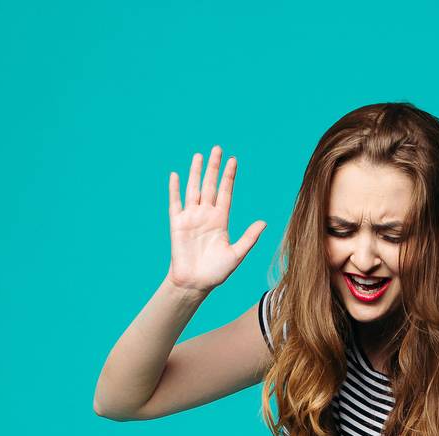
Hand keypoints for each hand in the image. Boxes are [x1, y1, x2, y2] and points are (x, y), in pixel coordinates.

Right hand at [167, 146, 266, 294]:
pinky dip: (175, 189)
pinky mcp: (177, 223)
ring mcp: (191, 218)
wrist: (195, 284)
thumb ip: (249, 238)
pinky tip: (176, 175)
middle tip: (218, 149)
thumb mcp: (236, 255)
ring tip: (199, 156)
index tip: (233, 160)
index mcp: (220, 220)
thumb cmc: (216, 272)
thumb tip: (264, 222)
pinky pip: (175, 203)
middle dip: (214, 168)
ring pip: (194, 189)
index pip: (226, 193)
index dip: (229, 177)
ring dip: (196, 173)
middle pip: (210, 186)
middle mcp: (206, 215)